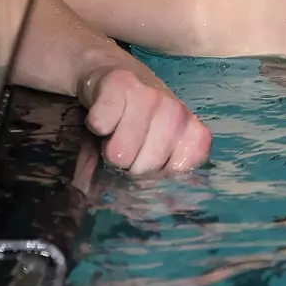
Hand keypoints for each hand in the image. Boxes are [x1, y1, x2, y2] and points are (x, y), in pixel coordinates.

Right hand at [79, 66, 211, 175]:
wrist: (112, 73)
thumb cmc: (136, 121)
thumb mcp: (156, 146)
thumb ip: (163, 175)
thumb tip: (165, 211)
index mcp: (191, 131)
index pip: (181, 171)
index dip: (156, 176)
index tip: (147, 164)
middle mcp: (176, 111)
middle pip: (144, 167)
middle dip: (128, 164)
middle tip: (126, 145)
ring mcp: (150, 95)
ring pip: (120, 151)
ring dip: (108, 146)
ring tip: (114, 132)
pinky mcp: (120, 83)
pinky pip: (101, 124)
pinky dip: (95, 124)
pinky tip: (102, 116)